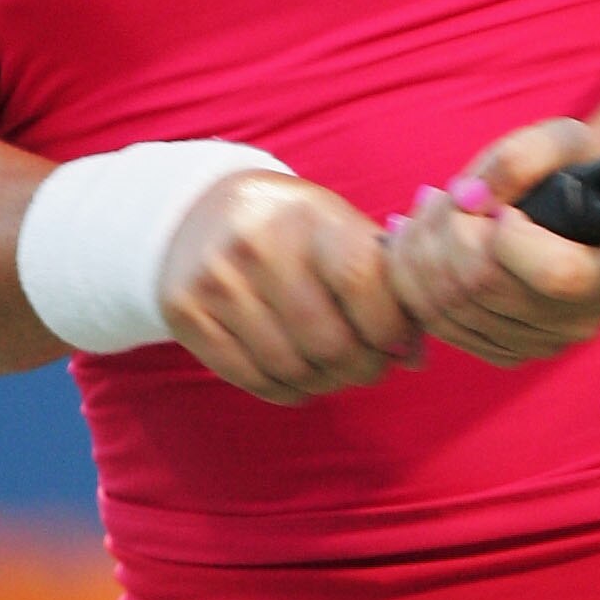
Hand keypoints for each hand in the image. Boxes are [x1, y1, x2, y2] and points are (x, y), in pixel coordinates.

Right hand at [158, 172, 422, 404]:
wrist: (200, 208)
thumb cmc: (295, 229)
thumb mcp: (342, 232)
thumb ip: (387, 285)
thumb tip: (414, 358)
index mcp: (310, 216)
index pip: (363, 282)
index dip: (390, 326)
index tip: (396, 340)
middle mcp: (258, 244)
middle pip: (329, 340)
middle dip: (362, 367)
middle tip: (370, 367)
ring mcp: (216, 279)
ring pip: (291, 368)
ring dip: (326, 383)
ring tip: (336, 372)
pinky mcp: (185, 311)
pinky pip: (249, 378)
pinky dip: (286, 390)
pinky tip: (299, 378)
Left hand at [384, 119, 599, 368]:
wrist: (568, 206)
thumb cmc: (570, 169)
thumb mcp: (562, 141)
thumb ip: (522, 156)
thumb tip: (468, 198)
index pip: (556, 274)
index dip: (510, 235)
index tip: (504, 206)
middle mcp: (583, 322)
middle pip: (487, 287)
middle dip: (448, 230)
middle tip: (441, 193)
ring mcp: (541, 345)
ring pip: (451, 307)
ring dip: (421, 249)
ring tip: (427, 207)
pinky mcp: (502, 352)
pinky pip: (438, 323)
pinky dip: (413, 277)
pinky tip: (416, 239)